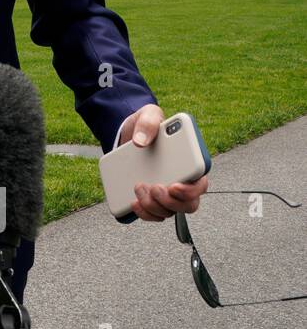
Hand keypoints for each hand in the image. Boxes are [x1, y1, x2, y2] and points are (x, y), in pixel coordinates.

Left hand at [119, 103, 208, 220]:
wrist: (127, 133)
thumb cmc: (146, 125)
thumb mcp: (148, 114)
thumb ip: (149, 122)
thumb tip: (141, 142)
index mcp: (189, 163)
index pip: (201, 184)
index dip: (192, 190)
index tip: (174, 186)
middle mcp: (181, 181)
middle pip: (188, 205)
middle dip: (171, 202)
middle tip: (154, 187)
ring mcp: (166, 192)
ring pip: (170, 212)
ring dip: (154, 206)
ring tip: (138, 187)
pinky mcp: (151, 197)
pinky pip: (154, 214)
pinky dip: (145, 213)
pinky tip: (133, 202)